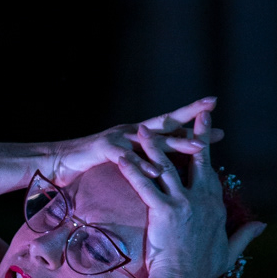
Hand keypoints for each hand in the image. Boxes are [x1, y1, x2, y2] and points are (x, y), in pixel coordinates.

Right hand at [50, 97, 224, 185]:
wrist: (56, 162)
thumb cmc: (89, 165)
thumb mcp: (122, 164)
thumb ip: (141, 164)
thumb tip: (161, 171)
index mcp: (138, 138)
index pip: (171, 132)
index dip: (194, 130)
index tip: (220, 132)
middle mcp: (131, 132)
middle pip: (165, 123)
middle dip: (190, 115)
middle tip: (212, 105)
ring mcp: (118, 138)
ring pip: (151, 138)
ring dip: (175, 142)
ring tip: (198, 146)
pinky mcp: (104, 149)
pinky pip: (126, 158)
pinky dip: (142, 165)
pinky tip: (157, 170)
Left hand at [115, 106, 265, 277]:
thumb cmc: (203, 271)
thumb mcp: (230, 252)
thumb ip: (245, 235)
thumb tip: (262, 225)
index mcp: (215, 206)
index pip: (210, 174)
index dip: (207, 155)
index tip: (206, 140)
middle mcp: (202, 199)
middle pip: (198, 159)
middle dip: (197, 133)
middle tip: (197, 112)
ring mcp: (183, 203)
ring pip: (167, 166)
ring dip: (154, 145)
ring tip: (144, 129)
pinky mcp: (164, 210)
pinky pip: (145, 185)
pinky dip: (133, 169)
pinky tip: (121, 156)